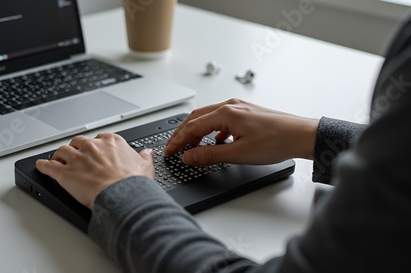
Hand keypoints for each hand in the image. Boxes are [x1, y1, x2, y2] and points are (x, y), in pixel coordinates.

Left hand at [36, 133, 154, 208]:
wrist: (123, 195)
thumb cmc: (133, 183)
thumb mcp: (146, 167)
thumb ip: (144, 157)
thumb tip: (147, 153)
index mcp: (111, 142)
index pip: (99, 138)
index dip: (95, 146)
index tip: (95, 152)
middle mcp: (92, 146)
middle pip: (78, 142)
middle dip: (76, 149)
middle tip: (76, 157)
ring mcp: (77, 159)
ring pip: (62, 151)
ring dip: (59, 156)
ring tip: (58, 160)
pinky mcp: (65, 173)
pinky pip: (49, 166)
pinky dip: (43, 166)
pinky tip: (40, 166)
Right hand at [164, 98, 318, 164]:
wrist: (301, 135)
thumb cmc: (277, 141)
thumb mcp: (238, 153)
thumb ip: (210, 154)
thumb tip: (189, 156)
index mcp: (226, 113)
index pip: (192, 126)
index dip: (177, 140)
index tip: (169, 151)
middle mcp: (230, 106)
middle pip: (196, 118)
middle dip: (182, 133)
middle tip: (173, 147)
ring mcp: (238, 107)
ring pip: (208, 117)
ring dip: (196, 131)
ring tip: (191, 146)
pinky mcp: (245, 112)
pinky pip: (220, 119)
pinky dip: (211, 130)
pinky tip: (215, 142)